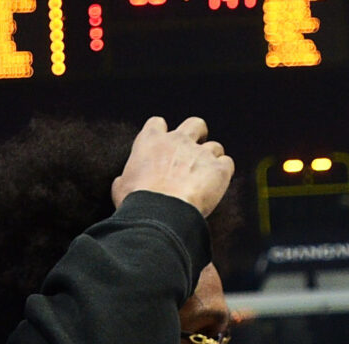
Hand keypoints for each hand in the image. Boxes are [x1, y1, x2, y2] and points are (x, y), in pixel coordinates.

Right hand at [111, 116, 233, 215]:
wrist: (161, 213)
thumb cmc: (138, 202)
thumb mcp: (121, 187)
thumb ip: (125, 178)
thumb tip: (123, 182)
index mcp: (151, 141)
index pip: (158, 123)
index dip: (163, 133)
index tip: (165, 146)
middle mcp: (178, 141)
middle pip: (195, 124)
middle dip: (198, 134)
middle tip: (196, 153)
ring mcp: (200, 153)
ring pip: (215, 146)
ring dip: (212, 159)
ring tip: (207, 178)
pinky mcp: (218, 169)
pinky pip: (227, 163)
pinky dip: (224, 173)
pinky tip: (218, 186)